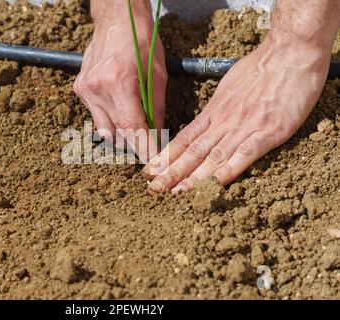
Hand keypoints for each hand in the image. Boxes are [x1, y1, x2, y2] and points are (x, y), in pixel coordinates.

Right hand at [73, 6, 166, 161]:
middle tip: (149, 142)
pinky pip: (97, 115)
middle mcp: (97, 89)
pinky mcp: (80, 89)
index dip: (143, 149)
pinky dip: (111, 118)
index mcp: (119, 82)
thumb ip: (156, 108)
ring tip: (136, 123)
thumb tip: (157, 135)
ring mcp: (85, 90)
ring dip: (122, 133)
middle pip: (117, 134)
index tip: (153, 161)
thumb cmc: (141, 41)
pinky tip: (120, 106)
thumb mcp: (158, 74)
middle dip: (135, 143)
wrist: (115, 19)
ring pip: (105, 129)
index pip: (131, 128)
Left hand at [143, 31, 332, 192]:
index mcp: (215, 111)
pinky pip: (246, 153)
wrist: (291, 53)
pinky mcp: (269, 131)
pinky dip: (230, 169)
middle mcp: (224, 121)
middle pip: (193, 151)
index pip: (185, 138)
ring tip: (175, 193)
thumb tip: (208, 120)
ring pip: (213, 156)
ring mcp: (245, 126)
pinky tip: (215, 184)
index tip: (150, 170)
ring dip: (193, 177)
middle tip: (153, 188)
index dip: (166, 157)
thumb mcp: (229, 85)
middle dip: (171, 172)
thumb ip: (218, 106)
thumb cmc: (261, 66)